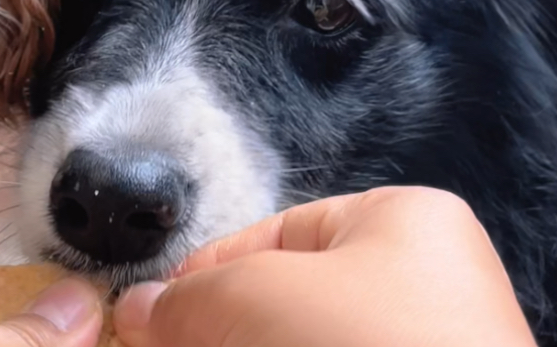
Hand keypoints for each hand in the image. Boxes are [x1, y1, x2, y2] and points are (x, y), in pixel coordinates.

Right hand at [113, 186, 536, 346]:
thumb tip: (136, 309)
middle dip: (217, 330)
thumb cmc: (363, 344)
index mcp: (403, 224)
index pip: (280, 234)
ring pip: (302, 342)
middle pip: (286, 300)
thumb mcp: (260, 294)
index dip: (205, 274)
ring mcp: (417, 346)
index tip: (148, 316)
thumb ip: (193, 295)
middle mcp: (420, 286)